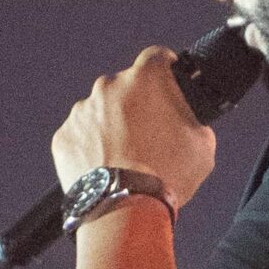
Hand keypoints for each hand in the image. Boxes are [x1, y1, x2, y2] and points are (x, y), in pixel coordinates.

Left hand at [51, 47, 217, 206]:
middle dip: (136, 104)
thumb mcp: (203, 145)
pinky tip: (107, 168)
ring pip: (100, 112)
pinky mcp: (64, 136)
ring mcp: (81, 111)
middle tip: (149, 135)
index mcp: (145, 79)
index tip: (167, 85)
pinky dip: (91, 148)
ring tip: (126, 158)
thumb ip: (194, 120)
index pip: (157, 57)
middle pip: (125, 87)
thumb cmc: (167, 176)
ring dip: (112, 127)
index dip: (165, 70)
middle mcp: (108, 86)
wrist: (125, 211)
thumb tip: (188, 119)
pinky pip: (80, 136)